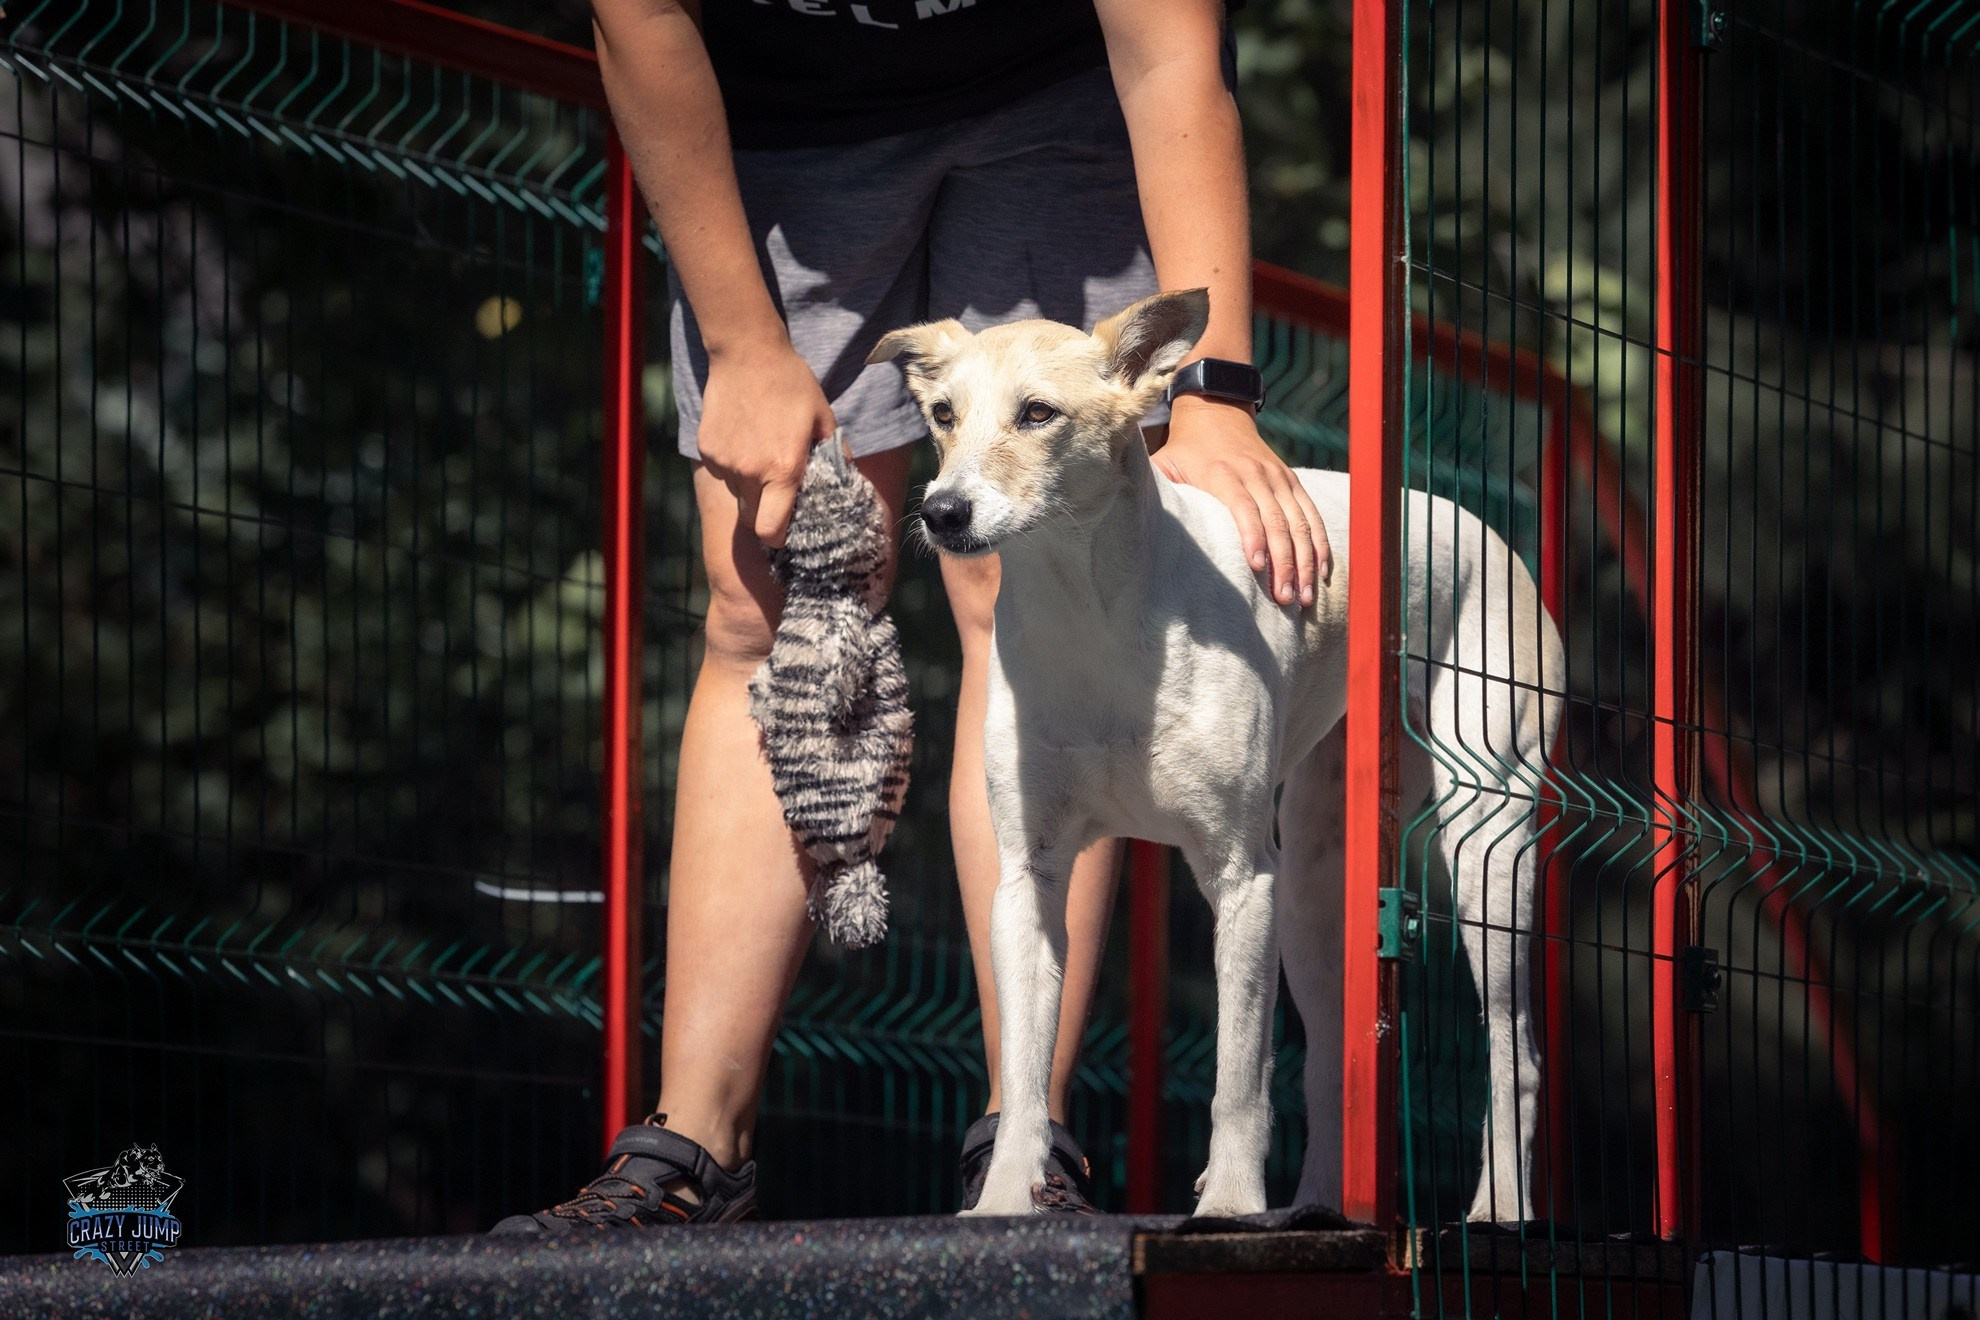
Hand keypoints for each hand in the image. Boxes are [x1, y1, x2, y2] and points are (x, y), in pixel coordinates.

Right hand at [696, 338, 836, 545]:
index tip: (784, 531)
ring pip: (736, 494)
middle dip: (764, 514)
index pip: (771, 530)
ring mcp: (724, 461)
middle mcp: (749, 471)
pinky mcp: (706, 448)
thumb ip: (835, 454)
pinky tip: (743, 438)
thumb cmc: (792, 384)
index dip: (778, 537)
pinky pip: (721, 472)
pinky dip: (732, 466)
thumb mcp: (824, 418)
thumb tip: (846, 479)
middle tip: (777, 494)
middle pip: (752, 518)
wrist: (747, 353)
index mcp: (782, 470)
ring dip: (749, 486)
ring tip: (761, 454)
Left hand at [1152, 394, 1332, 606]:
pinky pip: (1311, 515)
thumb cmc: (1185, 449)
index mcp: (1223, 474)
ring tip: (1305, 597)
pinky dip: (1320, 544)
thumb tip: (1129, 516)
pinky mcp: (1292, 483)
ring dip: (1305, 561)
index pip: (1243, 508)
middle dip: (1284, 563)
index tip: (1256, 568)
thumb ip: (1155, 488)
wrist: (1218, 411)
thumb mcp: (1163, 461)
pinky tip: (1322, 572)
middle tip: (1286, 599)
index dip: (1252, 537)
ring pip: (1300, 523)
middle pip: (1277, 523)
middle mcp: (1256, 476)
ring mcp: (1278, 479)